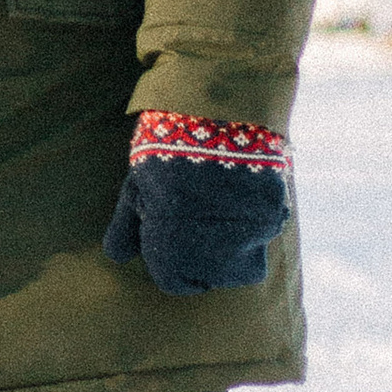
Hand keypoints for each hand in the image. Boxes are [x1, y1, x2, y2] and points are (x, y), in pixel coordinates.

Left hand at [104, 149, 291, 296]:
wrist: (212, 107)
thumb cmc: (164, 149)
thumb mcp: (136, 186)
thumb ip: (126, 228)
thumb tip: (117, 257)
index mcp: (170, 247)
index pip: (176, 283)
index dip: (172, 264)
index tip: (176, 241)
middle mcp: (211, 251)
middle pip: (213, 277)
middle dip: (205, 257)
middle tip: (200, 218)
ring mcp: (247, 234)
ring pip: (246, 260)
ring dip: (235, 242)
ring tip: (222, 202)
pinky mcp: (274, 214)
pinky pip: (267, 230)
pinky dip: (256, 216)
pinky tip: (242, 187)